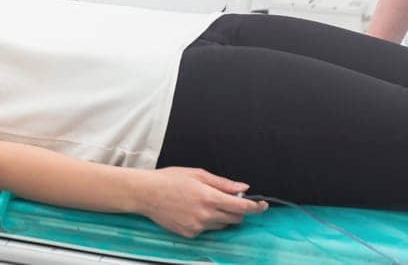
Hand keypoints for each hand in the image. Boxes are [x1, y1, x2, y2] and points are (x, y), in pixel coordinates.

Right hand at [139, 168, 267, 237]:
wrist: (145, 193)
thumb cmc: (169, 180)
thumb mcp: (197, 174)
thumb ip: (223, 183)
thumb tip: (243, 187)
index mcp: (209, 197)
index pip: (242, 206)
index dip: (255, 207)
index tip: (262, 206)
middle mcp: (206, 215)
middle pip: (235, 218)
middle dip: (237, 209)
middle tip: (226, 199)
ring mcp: (198, 227)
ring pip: (222, 224)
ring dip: (222, 216)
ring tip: (204, 203)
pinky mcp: (190, 234)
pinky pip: (207, 229)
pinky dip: (206, 221)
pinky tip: (192, 210)